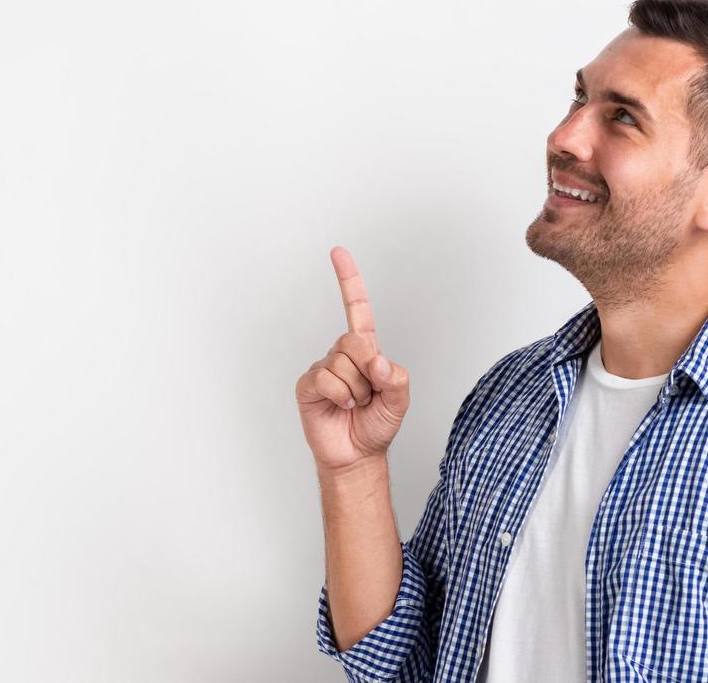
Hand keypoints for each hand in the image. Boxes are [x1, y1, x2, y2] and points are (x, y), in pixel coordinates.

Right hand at [295, 246, 411, 472]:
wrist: (357, 455)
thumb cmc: (376, 425)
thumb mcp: (399, 401)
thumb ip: (396, 378)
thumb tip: (378, 361)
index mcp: (365, 349)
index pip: (356, 308)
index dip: (348, 280)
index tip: (337, 252)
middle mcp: (342, 353)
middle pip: (355, 341)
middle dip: (368, 371)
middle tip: (369, 394)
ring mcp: (323, 367)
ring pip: (342, 365)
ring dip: (356, 391)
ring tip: (354, 405)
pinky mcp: (308, 384)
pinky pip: (326, 379)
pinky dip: (339, 396)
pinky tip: (340, 407)